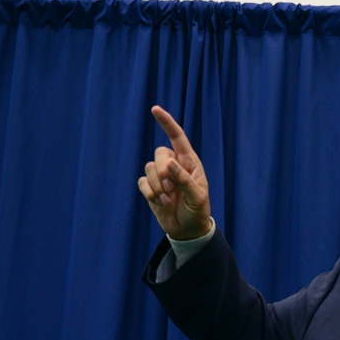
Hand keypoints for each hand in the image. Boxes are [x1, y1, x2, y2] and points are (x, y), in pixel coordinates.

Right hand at [137, 106, 212, 239]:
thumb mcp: (197, 197)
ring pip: (149, 167)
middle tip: (171, 189)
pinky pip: (142, 182)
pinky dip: (149, 193)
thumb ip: (185, 179)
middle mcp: (174, 165)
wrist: (188, 230)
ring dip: (157, 186)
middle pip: (159, 153)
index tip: (155, 109)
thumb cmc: (197, 211)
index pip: (177, 137)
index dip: (167, 123)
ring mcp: (161, 176)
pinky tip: (160, 202)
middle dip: (163, 171)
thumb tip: (170, 163)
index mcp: (190, 162)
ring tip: (168, 199)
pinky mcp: (151, 187)